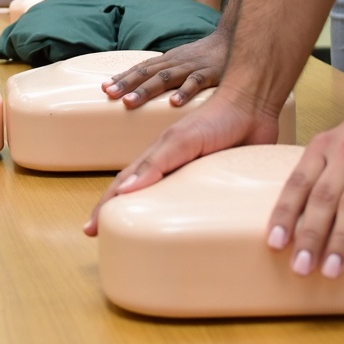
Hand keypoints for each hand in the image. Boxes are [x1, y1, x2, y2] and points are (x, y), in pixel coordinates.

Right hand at [84, 91, 282, 235]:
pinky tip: (184, 225)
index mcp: (158, 156)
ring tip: (138, 236)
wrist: (253, 108)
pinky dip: (182, 214)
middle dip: (117, 212)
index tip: (90, 228)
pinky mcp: (215, 180)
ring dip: (148, 215)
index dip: (105, 205)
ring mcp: (192, 173)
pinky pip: (194, 201)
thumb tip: (125, 190)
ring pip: (163, 198)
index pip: (124, 185)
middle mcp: (171, 166)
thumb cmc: (216, 118)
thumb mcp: (182, 141)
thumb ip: (156, 164)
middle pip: (137, 193)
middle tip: (103, 235)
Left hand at [102, 29, 226, 108]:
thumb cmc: (204, 56)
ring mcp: (191, 67)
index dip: (123, 77)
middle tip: (109, 94)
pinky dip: (185, 92)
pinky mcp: (210, 74)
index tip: (104, 88)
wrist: (234, 39)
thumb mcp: (181, 62)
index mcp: (168, 61)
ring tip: (130, 102)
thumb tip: (143, 88)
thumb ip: (165, 74)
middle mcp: (176, 62)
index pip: (141, 69)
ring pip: (165, 78)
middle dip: (126, 84)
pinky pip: (196, 83)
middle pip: (147, 73)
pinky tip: (174, 103)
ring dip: (146, 90)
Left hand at [261, 101, 343, 278]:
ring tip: (331, 269)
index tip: (275, 244)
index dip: (284, 214)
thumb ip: (319, 171)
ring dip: (340, 240)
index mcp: (323, 147)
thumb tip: (294, 214)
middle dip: (309, 235)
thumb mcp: (338, 143)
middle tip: (300, 268)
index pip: (298, 183)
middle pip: (322, 198)